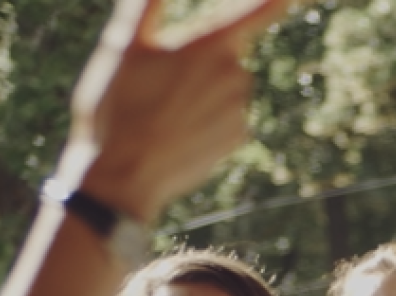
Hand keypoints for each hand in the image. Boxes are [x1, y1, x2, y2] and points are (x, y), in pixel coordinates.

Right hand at [65, 0, 291, 222]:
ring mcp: (240, 109)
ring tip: (161, 113)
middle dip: (198, 63)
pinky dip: (204, 120)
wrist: (125, 177)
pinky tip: (176, 133)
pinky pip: (224, 116)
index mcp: (211, 46)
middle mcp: (235, 75)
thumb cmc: (119, 107)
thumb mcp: (125, 48)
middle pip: (224, 54)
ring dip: (198, 93)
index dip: (276, 0)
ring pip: (222, 86)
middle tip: (157, 86)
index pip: (257, 12)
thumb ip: (146, 6)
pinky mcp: (238, 137)